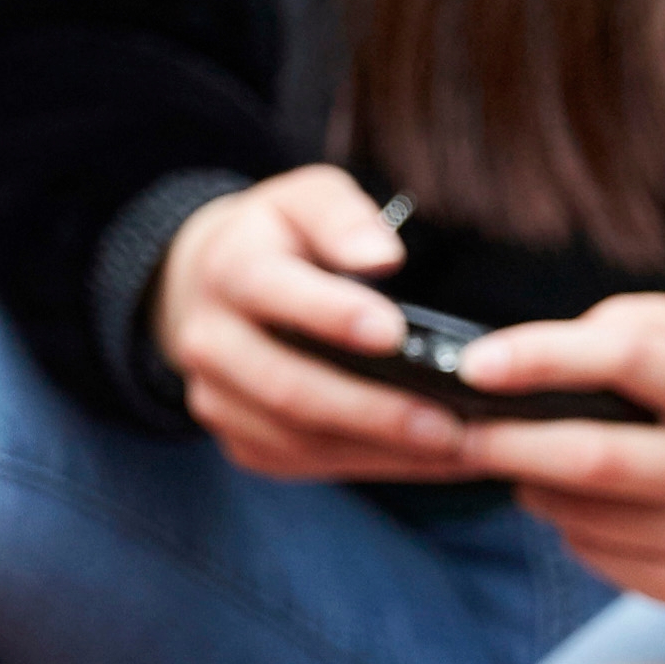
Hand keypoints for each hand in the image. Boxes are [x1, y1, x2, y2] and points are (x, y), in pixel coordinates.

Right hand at [154, 167, 476, 485]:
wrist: (210, 291)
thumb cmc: (280, 239)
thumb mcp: (307, 199)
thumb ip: (343, 216)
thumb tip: (382, 256)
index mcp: (230, 270)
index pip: (274, 292)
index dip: (332, 314)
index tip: (393, 333)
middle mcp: (211, 341)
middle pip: (288, 386)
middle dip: (371, 410)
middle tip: (445, 424)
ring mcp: (218, 400)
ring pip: (297, 439)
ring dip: (379, 451)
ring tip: (454, 449)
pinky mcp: (240, 441)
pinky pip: (305, 462)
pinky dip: (370, 464)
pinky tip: (427, 460)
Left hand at [449, 293, 664, 610]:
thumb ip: (641, 320)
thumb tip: (554, 345)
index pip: (630, 361)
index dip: (545, 358)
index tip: (476, 364)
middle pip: (596, 458)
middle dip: (512, 443)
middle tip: (459, 430)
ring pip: (585, 515)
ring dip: (532, 485)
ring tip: (520, 459)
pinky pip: (596, 553)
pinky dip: (565, 524)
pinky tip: (571, 501)